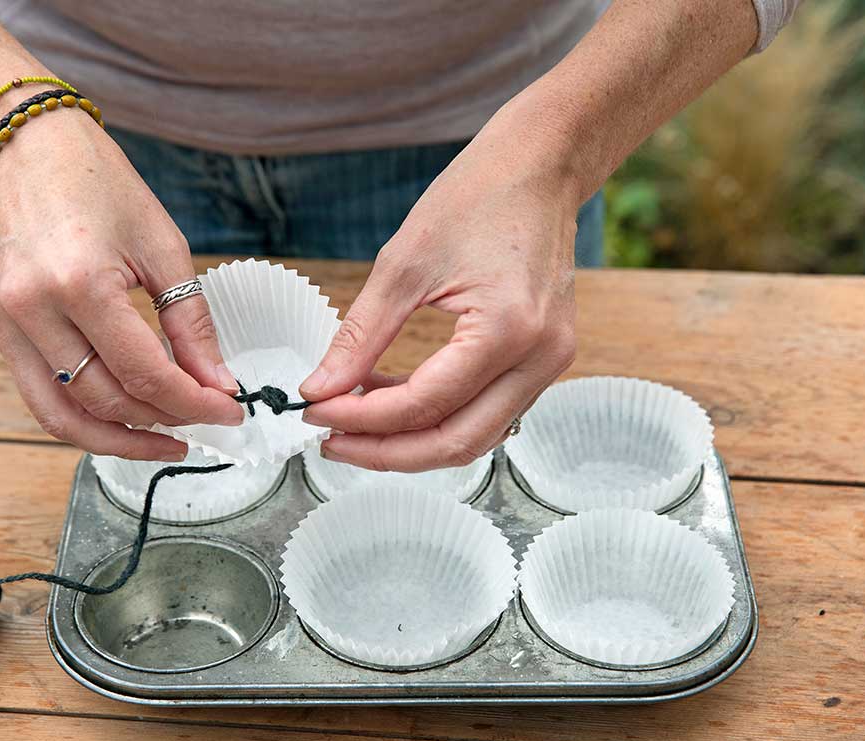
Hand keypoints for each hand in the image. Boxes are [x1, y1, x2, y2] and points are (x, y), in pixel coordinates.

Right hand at [0, 113, 243, 459]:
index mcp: (80, 283)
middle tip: (208, 417)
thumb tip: (216, 383)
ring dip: (119, 438)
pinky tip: (125, 418)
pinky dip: (83, 417)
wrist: (23, 142)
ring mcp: (6, 322)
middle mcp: (32, 310)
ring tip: (167, 439)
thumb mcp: (162, 245)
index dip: (193, 401)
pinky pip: (39, 395)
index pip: (144, 372)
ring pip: (63, 416)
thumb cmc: (98, 181)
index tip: (229, 410)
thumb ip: (190, 322)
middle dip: (164, 418)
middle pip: (106, 399)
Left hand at [298, 118, 579, 470]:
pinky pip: (486, 410)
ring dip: (411, 440)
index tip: (314, 411)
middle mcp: (540, 358)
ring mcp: (550, 363)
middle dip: (386, 451)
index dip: (362, 419)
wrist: (540, 165)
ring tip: (353, 420)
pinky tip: (390, 397)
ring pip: (474, 436)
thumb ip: (360, 337)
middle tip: (329, 439)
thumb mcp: (403, 264)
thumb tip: (318, 389)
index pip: (424, 405)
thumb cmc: (477, 197)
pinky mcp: (544, 360)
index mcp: (508, 329)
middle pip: (456, 442)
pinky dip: (437, 416)